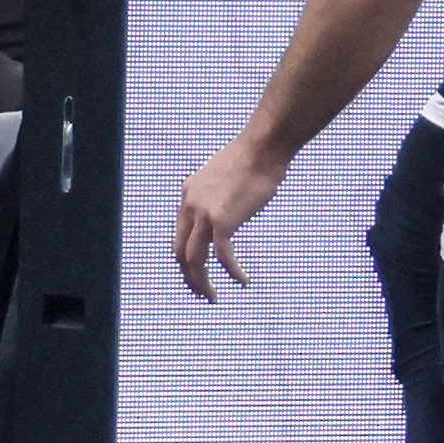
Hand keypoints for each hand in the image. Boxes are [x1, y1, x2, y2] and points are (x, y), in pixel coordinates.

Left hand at [175, 136, 289, 300]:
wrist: (264, 145)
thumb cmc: (255, 158)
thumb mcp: (226, 178)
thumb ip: (220, 197)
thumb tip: (228, 213)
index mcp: (189, 193)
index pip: (180, 234)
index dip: (186, 257)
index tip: (199, 271)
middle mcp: (189, 204)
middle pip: (179, 251)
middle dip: (188, 277)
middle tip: (202, 293)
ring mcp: (204, 212)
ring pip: (193, 259)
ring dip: (201, 283)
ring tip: (212, 297)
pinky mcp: (222, 220)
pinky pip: (222, 256)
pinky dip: (232, 272)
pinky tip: (243, 281)